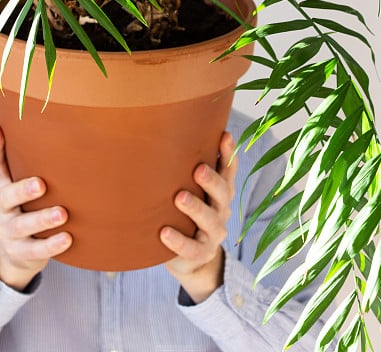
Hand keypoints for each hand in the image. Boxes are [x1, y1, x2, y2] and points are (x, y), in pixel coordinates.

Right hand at [0, 124, 72, 290]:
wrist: (12, 253)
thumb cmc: (21, 206)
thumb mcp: (14, 183)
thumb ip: (20, 158)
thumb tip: (33, 119)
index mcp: (0, 187)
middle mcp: (1, 209)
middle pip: (6, 198)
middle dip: (23, 190)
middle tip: (41, 184)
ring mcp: (10, 232)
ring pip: (23, 226)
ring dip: (43, 219)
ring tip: (62, 213)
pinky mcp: (22, 252)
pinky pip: (36, 250)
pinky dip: (52, 246)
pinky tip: (68, 238)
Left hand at [160, 131, 237, 303]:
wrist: (190, 260)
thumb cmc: (185, 214)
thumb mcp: (192, 190)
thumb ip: (185, 169)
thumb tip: (167, 131)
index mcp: (221, 192)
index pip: (228, 170)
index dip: (228, 154)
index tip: (224, 136)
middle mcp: (221, 210)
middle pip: (223, 193)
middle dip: (211, 180)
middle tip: (198, 169)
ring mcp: (213, 233)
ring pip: (210, 220)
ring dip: (196, 208)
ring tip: (180, 198)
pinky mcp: (200, 253)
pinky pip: (191, 248)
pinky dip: (178, 241)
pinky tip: (164, 233)